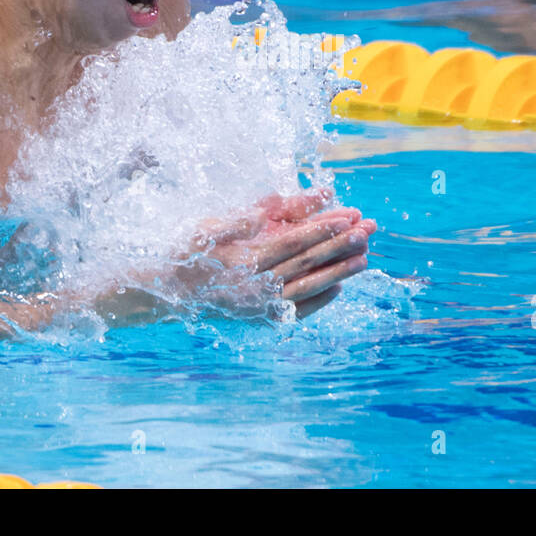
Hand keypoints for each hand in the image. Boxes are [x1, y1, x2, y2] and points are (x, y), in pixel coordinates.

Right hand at [183, 190, 376, 317]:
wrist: (169, 294)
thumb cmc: (188, 255)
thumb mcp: (205, 229)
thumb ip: (236, 221)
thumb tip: (263, 216)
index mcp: (246, 260)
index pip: (294, 243)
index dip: (322, 230)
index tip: (346, 218)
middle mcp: (257, 286)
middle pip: (307, 263)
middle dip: (339, 247)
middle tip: (366, 232)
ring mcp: (260, 306)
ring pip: (308, 286)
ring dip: (338, 272)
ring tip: (364, 259)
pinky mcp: (261, 319)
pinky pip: (297, 310)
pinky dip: (319, 300)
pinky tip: (339, 288)